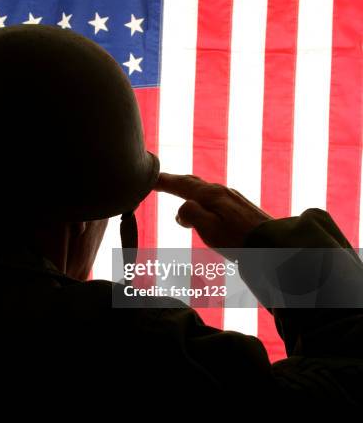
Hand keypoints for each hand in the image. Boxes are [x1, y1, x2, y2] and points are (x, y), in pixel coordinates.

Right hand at [154, 173, 271, 248]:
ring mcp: (232, 197)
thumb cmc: (239, 240)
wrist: (273, 244)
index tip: (149, 177)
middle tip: (160, 181)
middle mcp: (221, 191)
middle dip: (175, 182)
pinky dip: (202, 198)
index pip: (181, 184)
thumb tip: (181, 210)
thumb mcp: (208, 229)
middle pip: (192, 183)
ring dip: (189, 190)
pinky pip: (214, 197)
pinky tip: (204, 208)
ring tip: (178, 193)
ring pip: (204, 190)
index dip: (163, 181)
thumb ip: (190, 214)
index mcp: (211, 195)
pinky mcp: (241, 206)